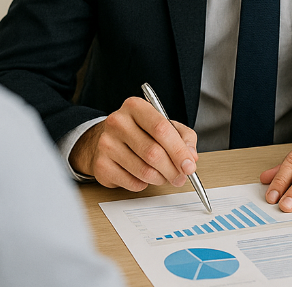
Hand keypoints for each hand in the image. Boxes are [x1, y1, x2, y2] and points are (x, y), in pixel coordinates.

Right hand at [69, 96, 197, 191]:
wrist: (104, 140)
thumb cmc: (140, 132)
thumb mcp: (165, 125)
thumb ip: (184, 137)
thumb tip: (191, 157)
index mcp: (136, 107)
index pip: (161, 129)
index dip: (179, 150)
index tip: (190, 165)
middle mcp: (118, 122)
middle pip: (153, 153)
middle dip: (172, 170)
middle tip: (181, 177)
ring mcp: (106, 143)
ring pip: (144, 171)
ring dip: (160, 178)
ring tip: (164, 176)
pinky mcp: (101, 165)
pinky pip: (132, 182)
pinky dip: (144, 184)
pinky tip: (143, 176)